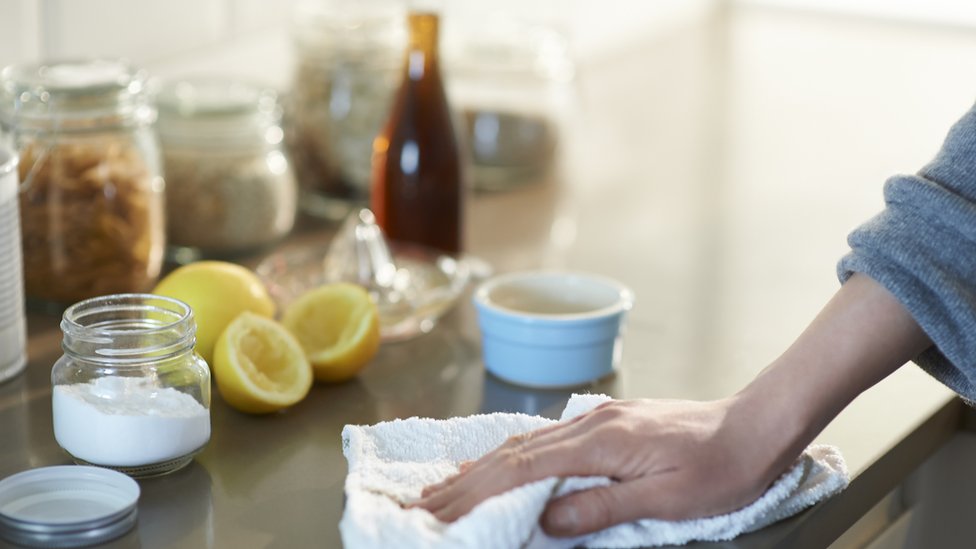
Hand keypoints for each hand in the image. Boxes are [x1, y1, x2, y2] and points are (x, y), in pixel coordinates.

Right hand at [414, 397, 790, 536]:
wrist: (754, 425)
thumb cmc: (720, 467)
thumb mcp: (667, 499)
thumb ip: (605, 507)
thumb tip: (547, 518)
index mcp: (601, 441)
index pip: (523, 468)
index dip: (476, 491)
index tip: (440, 510)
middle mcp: (591, 423)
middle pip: (514, 452)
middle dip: (466, 481)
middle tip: (426, 504)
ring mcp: (597, 419)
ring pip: (526, 442)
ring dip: (483, 466)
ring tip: (448, 486)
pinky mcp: (608, 422)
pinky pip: (547, 439)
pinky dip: (513, 455)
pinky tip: (502, 463)